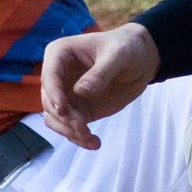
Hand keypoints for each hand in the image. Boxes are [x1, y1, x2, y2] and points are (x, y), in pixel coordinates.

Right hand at [40, 23, 158, 149]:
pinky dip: (79, 138)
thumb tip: (80, 92)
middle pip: (49, 102)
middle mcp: (58, 76)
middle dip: (64, 118)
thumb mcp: (118, 56)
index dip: (54, 95)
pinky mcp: (78, 109)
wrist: (142, 59)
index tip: (64, 111)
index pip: (49, 77)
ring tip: (90, 139)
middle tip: (83, 128)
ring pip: (56, 119)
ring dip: (69, 132)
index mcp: (60, 55)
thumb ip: (100, 73)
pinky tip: (94, 143)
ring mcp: (67, 94)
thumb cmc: (127, 48)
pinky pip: (70, 127)